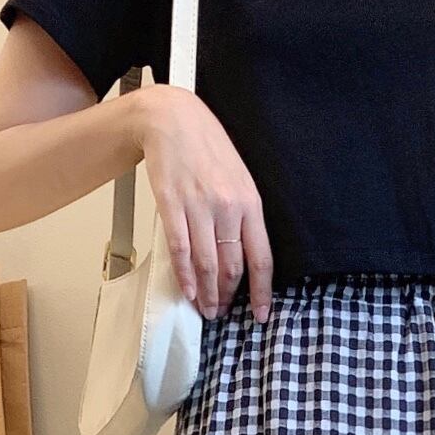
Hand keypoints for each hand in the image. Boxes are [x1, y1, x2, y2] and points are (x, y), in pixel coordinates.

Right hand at [128, 83, 273, 322]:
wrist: (173, 119)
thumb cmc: (208, 149)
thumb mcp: (240, 179)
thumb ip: (244, 216)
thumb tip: (245, 256)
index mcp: (250, 203)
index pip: (261, 258)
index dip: (262, 292)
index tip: (260, 315)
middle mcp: (228, 207)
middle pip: (232, 267)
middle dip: (228, 297)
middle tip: (222, 313)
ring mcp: (199, 207)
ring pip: (207, 264)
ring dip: (207, 293)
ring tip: (206, 309)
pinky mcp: (172, 205)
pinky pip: (180, 249)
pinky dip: (184, 275)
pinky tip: (188, 291)